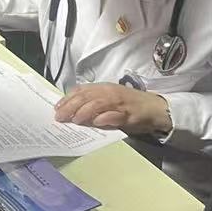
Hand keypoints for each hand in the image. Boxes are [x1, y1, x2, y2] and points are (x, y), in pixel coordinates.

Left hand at [53, 82, 170, 135]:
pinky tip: (97, 122)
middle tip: (60, 117)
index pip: (82, 90)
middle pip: (87, 97)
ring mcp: (120, 103)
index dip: (67, 98)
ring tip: (75, 120)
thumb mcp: (109, 100)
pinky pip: (116, 115)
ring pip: (99, 104)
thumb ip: (93, 103)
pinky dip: (106, 118)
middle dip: (71, 106)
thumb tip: (71, 112)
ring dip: (85, 112)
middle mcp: (110, 93)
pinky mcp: (130, 114)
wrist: (155, 108)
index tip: (56, 108)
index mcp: (103, 88)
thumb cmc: (129, 105)